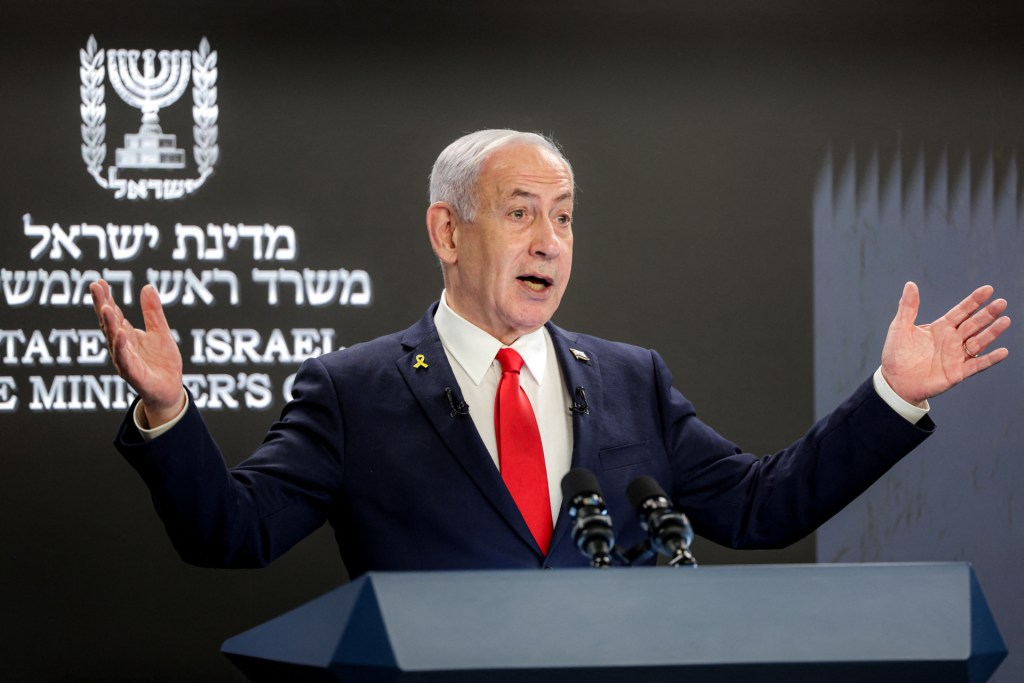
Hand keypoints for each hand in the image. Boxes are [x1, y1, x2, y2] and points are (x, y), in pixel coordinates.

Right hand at [89, 279, 184, 426]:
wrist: (170, 390)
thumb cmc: (162, 362)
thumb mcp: (160, 332)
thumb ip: (152, 312)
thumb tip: (147, 286)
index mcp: (126, 336)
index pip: (113, 315)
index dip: (106, 299)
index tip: (99, 282)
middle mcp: (122, 347)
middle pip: (109, 324)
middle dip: (102, 305)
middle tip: (95, 287)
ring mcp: (126, 361)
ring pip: (114, 341)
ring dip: (109, 324)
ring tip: (106, 307)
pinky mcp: (135, 375)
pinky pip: (126, 361)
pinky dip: (122, 348)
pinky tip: (120, 334)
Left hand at [881, 282, 1009, 405]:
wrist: (894, 381)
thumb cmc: (896, 354)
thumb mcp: (900, 328)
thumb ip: (908, 307)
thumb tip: (910, 284)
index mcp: (941, 327)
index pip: (961, 311)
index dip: (974, 301)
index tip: (988, 289)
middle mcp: (952, 340)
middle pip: (974, 324)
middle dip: (987, 314)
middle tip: (1001, 303)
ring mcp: (956, 356)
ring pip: (979, 342)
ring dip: (992, 332)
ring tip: (1005, 321)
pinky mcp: (957, 373)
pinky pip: (977, 365)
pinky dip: (990, 359)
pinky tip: (1003, 352)